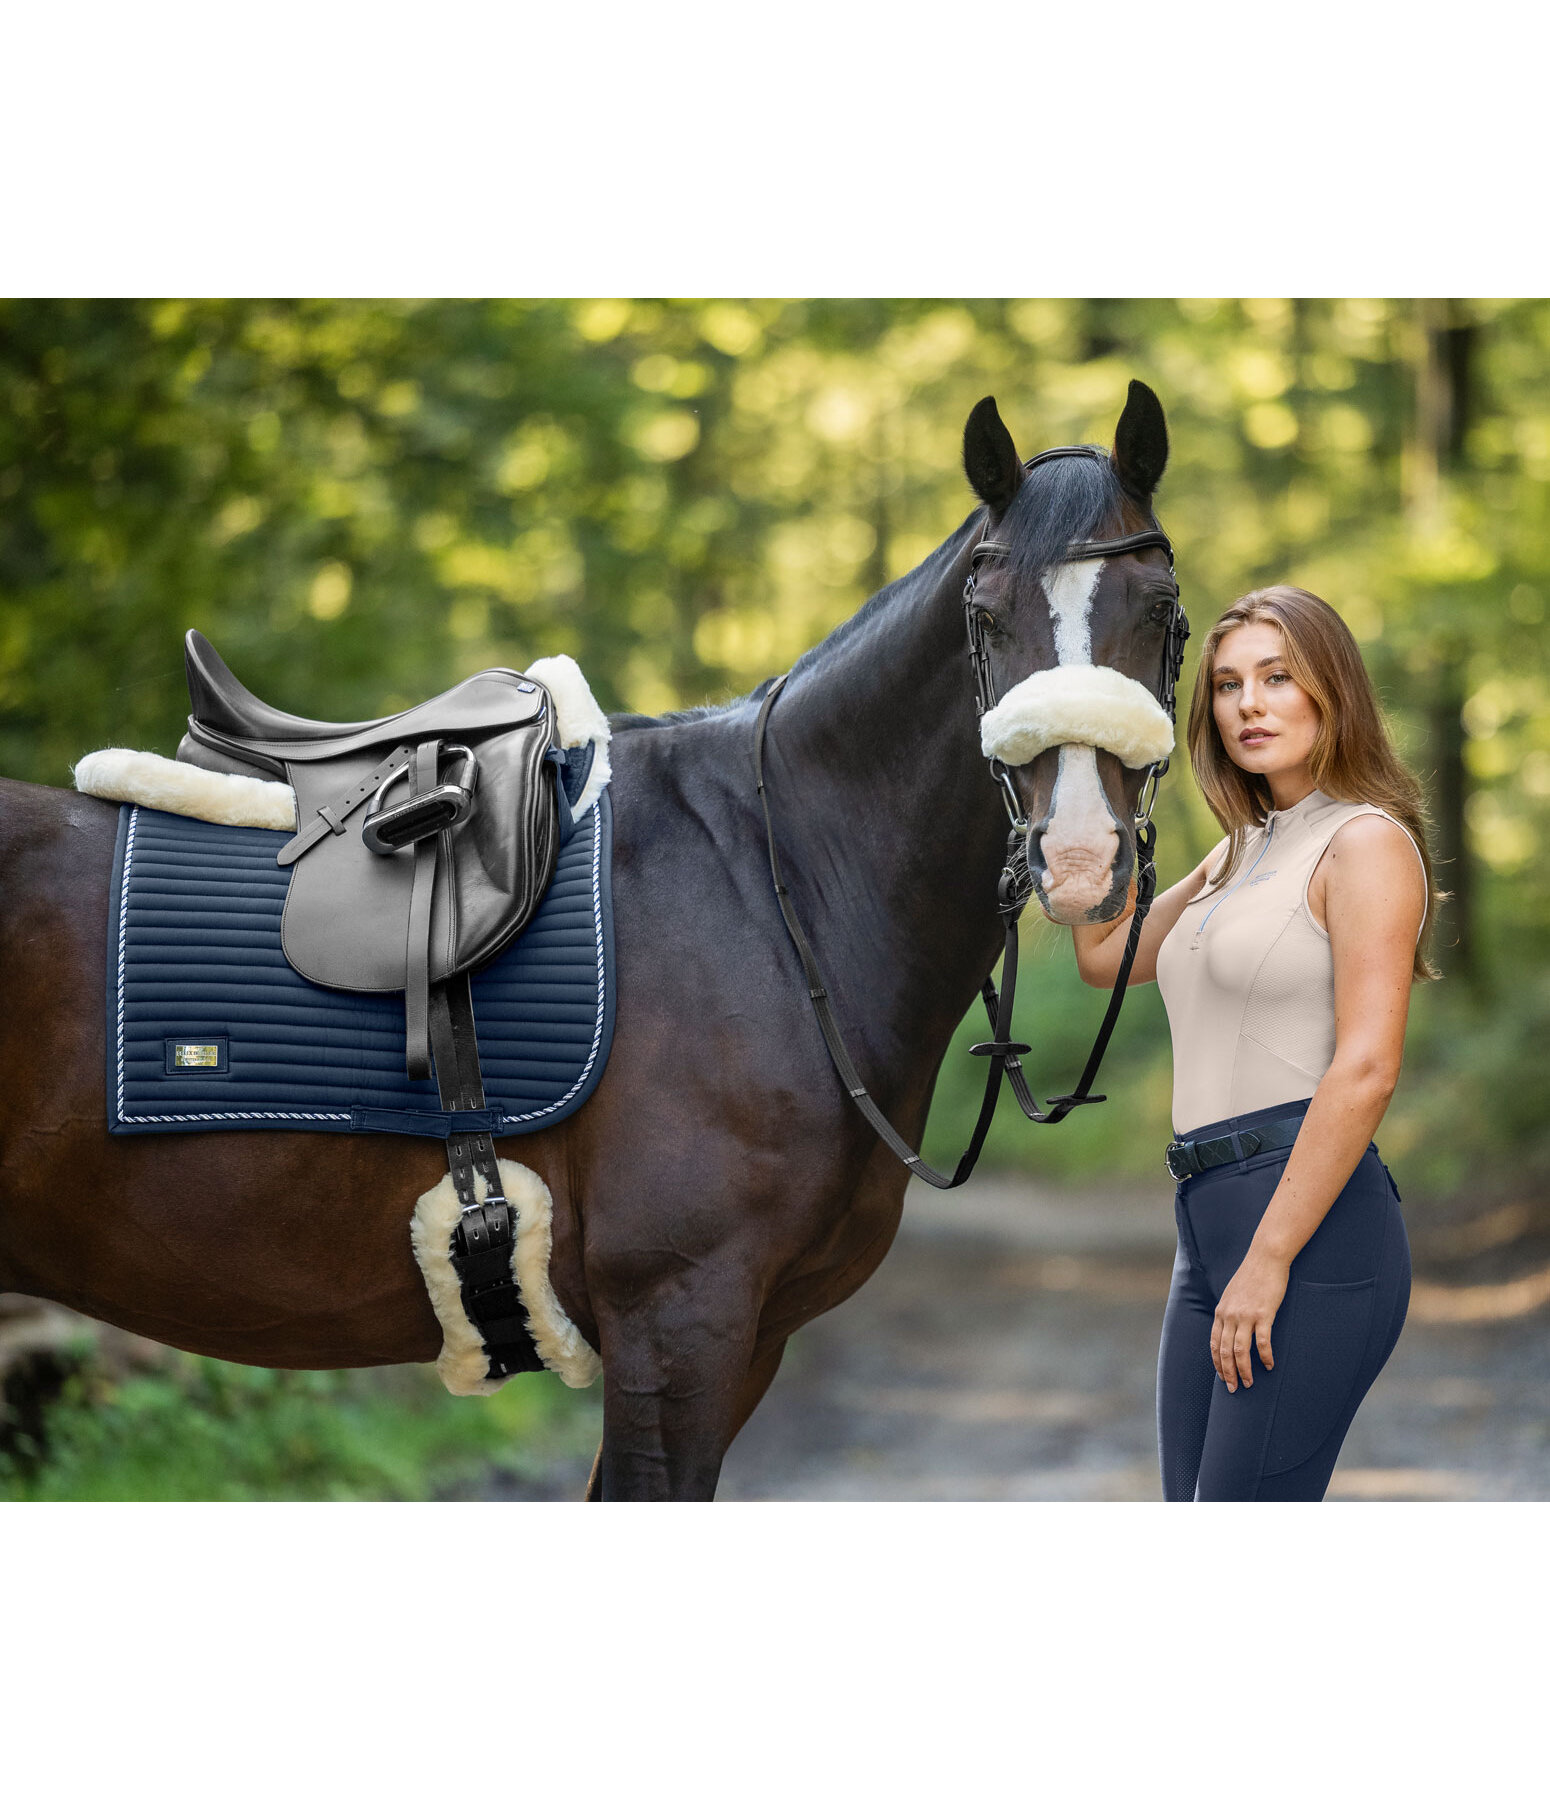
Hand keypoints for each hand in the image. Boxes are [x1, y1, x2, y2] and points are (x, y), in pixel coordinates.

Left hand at [1211, 1248, 1289, 1391]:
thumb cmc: (1251, 1276)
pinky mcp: (1264, 1315)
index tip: (1223, 1377)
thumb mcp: (1232, 1294)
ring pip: (1240, 1351)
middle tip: (1235, 1389)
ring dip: (1244, 1370)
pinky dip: (1264, 1357)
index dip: (1217, 1363)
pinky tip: (1269, 1365)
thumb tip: (1229, 1329)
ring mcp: (1246, 1315)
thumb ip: (1229, 1312)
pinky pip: (1262, 1342)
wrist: (1265, 1258)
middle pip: (1224, 1351)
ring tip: (1249, 1383)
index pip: (1214, 1344)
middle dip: (1228, 1373)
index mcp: (1221, 1312)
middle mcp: (1230, 1315)